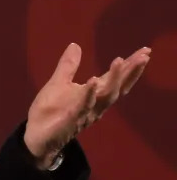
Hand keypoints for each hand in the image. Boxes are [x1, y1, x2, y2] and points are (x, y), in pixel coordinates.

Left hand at [24, 43, 150, 168]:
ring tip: (120, 61)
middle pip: (117, 86)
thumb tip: (75, 45)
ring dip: (113, 79)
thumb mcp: (59, 83)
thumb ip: (69, 66)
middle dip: (130, 71)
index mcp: (93, 94)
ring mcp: (85, 112)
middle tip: (144, 56)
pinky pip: (82, 107)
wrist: (35, 135)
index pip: (115, 78)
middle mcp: (95, 104)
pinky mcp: (70, 120)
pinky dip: (88, 95)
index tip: (145, 51)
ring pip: (105, 96)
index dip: (130, 66)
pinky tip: (92, 81)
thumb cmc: (49, 110)